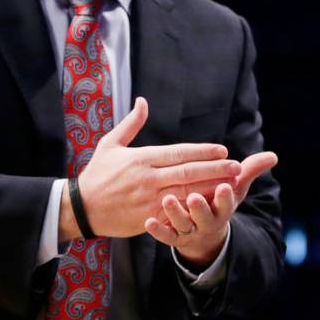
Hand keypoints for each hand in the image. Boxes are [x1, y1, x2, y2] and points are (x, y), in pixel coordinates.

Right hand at [60, 97, 241, 239]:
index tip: (222, 150)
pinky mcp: (148, 218)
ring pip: (186, 193)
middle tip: (236, 167)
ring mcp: (149, 200)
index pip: (179, 153)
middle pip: (188, 172)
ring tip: (231, 185)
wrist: (82, 208)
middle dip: (215, 170)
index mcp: (141, 159)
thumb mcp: (110, 144)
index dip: (202, 151)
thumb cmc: (97, 174)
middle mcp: (148, 178)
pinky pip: (177, 213)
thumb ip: (130, 124)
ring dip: (210, 189)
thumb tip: (143, 101)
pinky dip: (194, 209)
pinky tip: (210, 206)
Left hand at [144, 150, 277, 269]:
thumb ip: (250, 171)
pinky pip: (166, 236)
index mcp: (222, 208)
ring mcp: (190, 231)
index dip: (226, 196)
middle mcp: (207, 221)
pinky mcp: (174, 237)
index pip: (226, 203)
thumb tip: (273, 155)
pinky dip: (158, 230)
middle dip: (201, 208)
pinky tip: (149, 221)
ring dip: (176, 214)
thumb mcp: (235, 189)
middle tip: (195, 197)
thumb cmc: (218, 202)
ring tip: (167, 200)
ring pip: (183, 225)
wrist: (204, 235)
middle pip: (204, 216)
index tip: (225, 186)